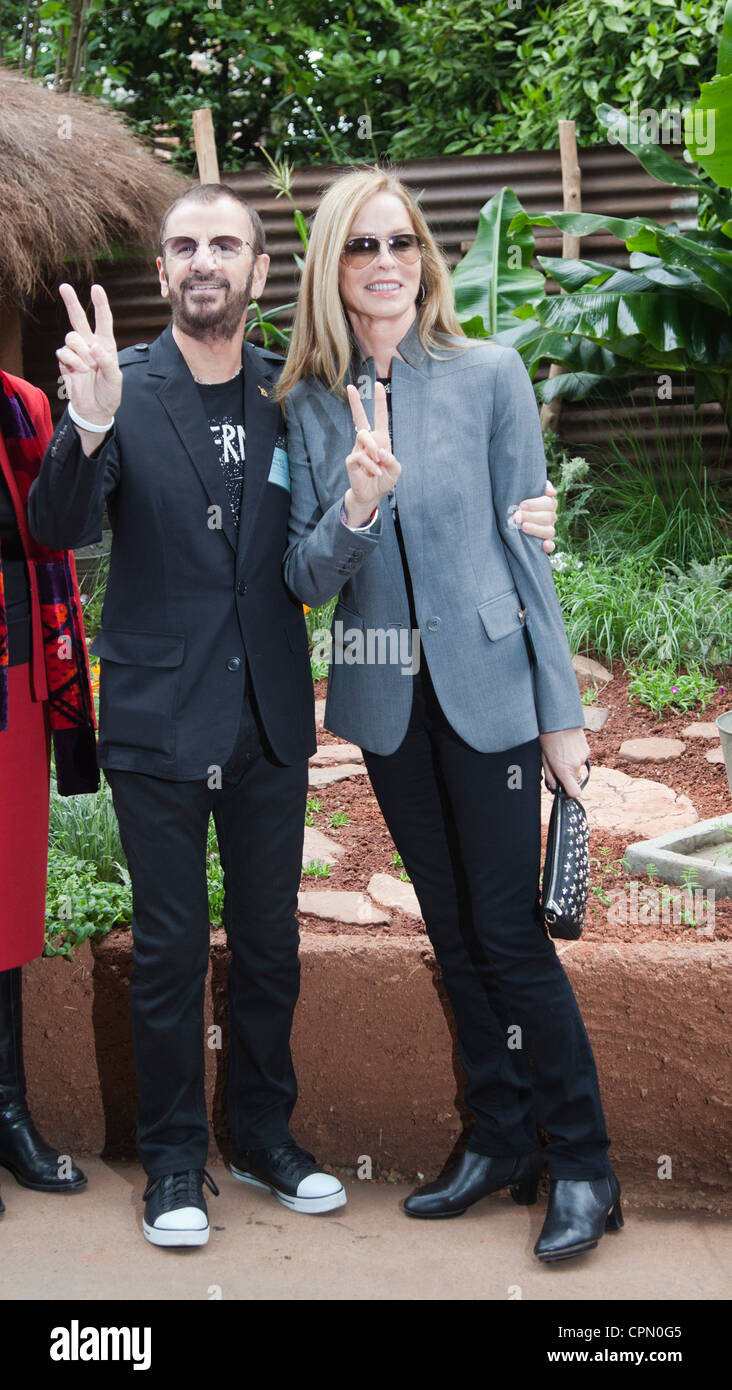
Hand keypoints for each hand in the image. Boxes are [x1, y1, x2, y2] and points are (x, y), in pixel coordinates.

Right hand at [56, 283, 121, 426]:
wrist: (95, 409)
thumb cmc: (109, 393)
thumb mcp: (115, 379)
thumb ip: (107, 362)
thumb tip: (94, 347)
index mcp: (105, 345)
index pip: (103, 320)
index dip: (100, 304)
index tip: (96, 288)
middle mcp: (90, 344)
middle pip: (79, 319)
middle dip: (72, 302)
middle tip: (64, 287)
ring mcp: (76, 353)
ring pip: (71, 337)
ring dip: (80, 351)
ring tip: (89, 367)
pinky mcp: (65, 362)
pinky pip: (64, 353)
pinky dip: (73, 362)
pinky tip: (80, 371)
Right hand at [344, 382, 400, 524]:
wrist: (372, 494)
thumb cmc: (384, 479)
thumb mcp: (395, 469)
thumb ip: (391, 459)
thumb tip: (380, 452)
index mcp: (379, 439)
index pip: (378, 417)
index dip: (379, 402)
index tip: (378, 385)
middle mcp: (367, 442)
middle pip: (359, 418)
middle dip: (355, 402)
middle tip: (350, 387)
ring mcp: (358, 450)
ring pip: (362, 436)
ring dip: (373, 448)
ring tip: (380, 462)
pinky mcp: (351, 460)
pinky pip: (360, 456)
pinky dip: (370, 465)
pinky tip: (376, 472)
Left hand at [514, 480, 556, 553]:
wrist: (512, 512)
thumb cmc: (520, 499)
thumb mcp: (528, 490)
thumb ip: (541, 486)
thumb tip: (552, 492)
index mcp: (548, 504)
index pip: (548, 503)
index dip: (536, 504)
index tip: (521, 505)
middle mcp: (550, 517)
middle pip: (548, 517)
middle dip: (532, 516)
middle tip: (517, 516)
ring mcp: (548, 530)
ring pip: (549, 531)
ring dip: (537, 529)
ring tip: (523, 527)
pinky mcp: (544, 543)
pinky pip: (551, 546)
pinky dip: (549, 546)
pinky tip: (544, 545)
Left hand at [539, 727, 589, 798]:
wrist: (560, 720)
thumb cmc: (548, 738)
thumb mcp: (544, 759)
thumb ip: (550, 775)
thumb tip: (554, 786)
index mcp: (564, 770)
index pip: (574, 792)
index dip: (569, 791)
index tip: (563, 787)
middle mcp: (576, 765)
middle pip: (573, 777)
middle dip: (566, 773)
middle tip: (556, 761)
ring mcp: (583, 757)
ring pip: (577, 767)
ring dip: (570, 763)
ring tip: (561, 751)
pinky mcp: (587, 750)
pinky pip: (581, 758)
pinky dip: (575, 755)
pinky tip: (568, 746)